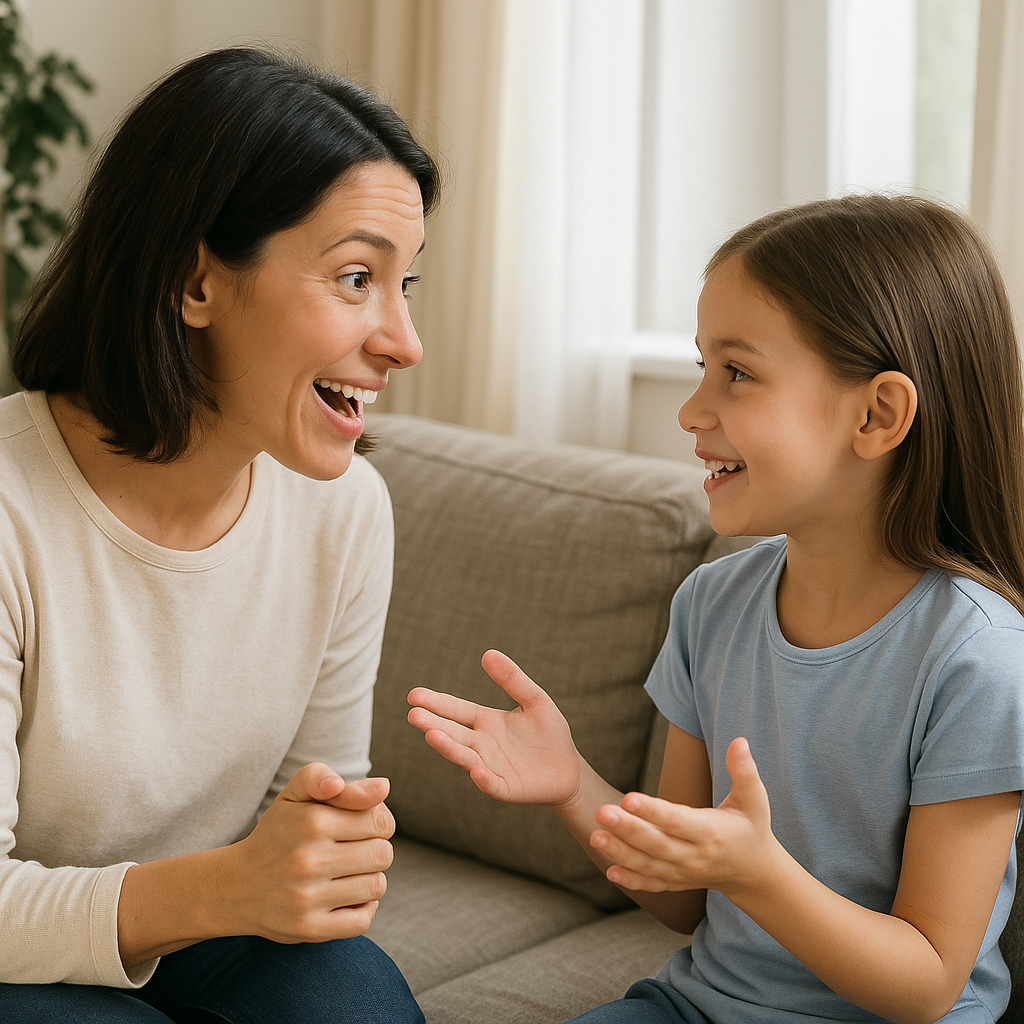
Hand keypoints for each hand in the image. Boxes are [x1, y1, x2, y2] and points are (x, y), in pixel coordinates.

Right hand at [222, 763, 395, 942]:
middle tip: (354, 851)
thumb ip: (332, 779)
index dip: (378, 822)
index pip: (381, 821)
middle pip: (383, 854)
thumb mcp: (294, 795)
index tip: (360, 827)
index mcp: (311, 821)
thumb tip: (383, 786)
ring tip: (349, 874)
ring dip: (370, 879)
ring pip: (376, 887)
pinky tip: (348, 899)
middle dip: (375, 850)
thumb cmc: (277, 834)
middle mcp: (308, 860)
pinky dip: (364, 909)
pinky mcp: (308, 929)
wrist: (234, 886)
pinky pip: (362, 921)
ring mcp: (307, 898)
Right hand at [408, 649, 583, 807]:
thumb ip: (512, 679)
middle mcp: (481, 745)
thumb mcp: (534, 699)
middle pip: (453, 733)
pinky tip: (476, 770)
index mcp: (485, 722)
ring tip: (432, 736)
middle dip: (433, 724)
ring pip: (465, 757)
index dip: (436, 703)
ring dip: (449, 748)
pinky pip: (492, 784)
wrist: (569, 768)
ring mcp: (491, 767)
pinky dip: (483, 779)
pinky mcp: (506, 788)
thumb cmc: (549, 732)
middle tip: (414, 715)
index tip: (414, 695)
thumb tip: (488, 653)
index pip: (456, 710)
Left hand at [591, 737, 779, 896]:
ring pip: (648, 865)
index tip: (629, 797)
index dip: (653, 811)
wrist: (755, 872)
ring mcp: (684, 872)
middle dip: (627, 829)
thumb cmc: (752, 826)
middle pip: (656, 844)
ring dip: (620, 852)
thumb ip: (745, 771)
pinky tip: (608, 870)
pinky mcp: (677, 882)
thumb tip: (739, 741)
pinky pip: (651, 884)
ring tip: (594, 836)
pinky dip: (631, 880)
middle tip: (600, 812)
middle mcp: (695, 856)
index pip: (677, 821)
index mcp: (711, 832)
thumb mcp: (754, 799)